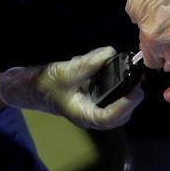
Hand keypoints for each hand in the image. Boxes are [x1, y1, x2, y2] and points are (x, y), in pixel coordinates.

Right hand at [0, 46, 144, 129]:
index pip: (108, 118)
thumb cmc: (46, 84)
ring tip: (122, 70)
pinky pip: (113, 94)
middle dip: (130, 97)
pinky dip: (116, 82)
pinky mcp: (96, 98)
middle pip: (120, 114)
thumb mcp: (65, 72)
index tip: (134, 91)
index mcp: (83, 114)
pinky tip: (109, 68)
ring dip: (124, 89)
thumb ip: (88, 64)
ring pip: (119, 104)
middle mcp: (92, 114)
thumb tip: (111, 53)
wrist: (34, 86)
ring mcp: (95, 107)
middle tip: (136, 78)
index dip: (124, 106)